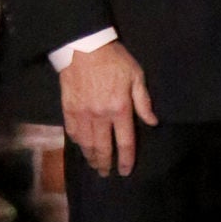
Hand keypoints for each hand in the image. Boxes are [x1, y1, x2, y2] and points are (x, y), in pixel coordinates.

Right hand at [59, 39, 156, 176]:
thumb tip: (152, 122)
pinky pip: (73, 133)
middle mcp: (100, 116)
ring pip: (86, 144)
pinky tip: (82, 147)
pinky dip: (78, 143)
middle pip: (103, 148)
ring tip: (95, 165)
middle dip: (106, 164)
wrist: (83, 47)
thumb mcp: (136, 75)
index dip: (126, 159)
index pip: (125, 141)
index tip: (126, 171)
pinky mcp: (68, 110)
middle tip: (107, 174)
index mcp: (119, 108)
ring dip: (91, 157)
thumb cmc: (114, 60)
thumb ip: (143, 101)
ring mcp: (82, 114)